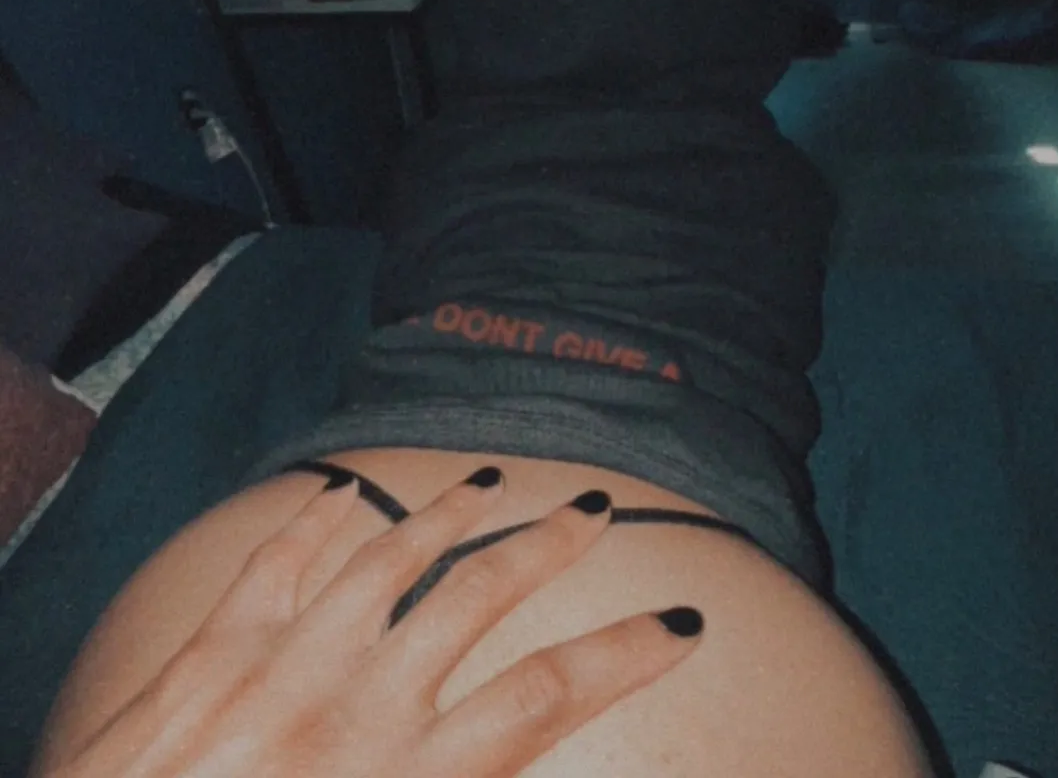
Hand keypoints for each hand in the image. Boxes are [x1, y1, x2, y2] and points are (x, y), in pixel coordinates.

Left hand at [52, 468, 702, 776]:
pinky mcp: (208, 654)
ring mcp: (276, 667)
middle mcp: (350, 708)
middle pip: (479, 596)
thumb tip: (507, 762)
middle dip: (549, 544)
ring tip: (491, 478)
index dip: (624, 654)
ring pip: (386, 556)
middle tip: (594, 508)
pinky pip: (276, 565)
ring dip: (446, 510)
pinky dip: (314, 524)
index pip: (545, 696)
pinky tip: (340, 494)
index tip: (678, 624)